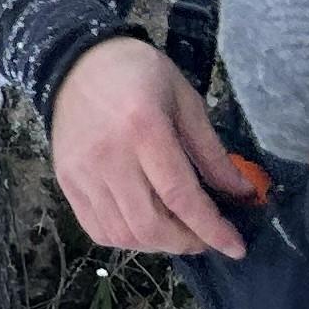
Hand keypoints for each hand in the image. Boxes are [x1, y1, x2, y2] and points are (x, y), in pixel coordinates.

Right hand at [49, 35, 254, 258]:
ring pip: (122, 234)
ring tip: (177, 232)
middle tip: (206, 238)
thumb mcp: (186, 101)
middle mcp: (109, 157)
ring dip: (157, 245)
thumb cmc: (139, 75)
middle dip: (186, 243)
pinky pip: (96, 228)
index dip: (212, 228)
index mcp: (144, 129)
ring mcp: (82, 172)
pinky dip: (126, 239)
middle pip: (149, 225)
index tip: (236, 247)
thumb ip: (211, 152)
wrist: (77, 62)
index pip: (180, 196)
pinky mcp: (66, 181)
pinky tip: (144, 227)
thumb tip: (242, 193)